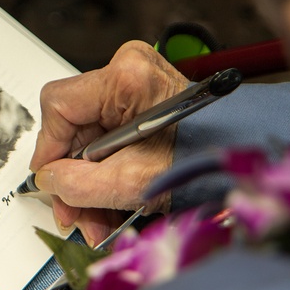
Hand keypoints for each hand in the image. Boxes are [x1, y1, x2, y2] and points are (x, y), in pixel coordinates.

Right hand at [29, 41, 189, 244]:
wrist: (239, 158)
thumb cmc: (203, 159)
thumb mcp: (131, 183)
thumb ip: (78, 185)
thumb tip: (49, 182)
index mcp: (126, 77)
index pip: (59, 106)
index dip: (50, 149)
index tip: (51, 182)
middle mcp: (128, 70)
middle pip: (74, 127)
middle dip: (72, 177)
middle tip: (75, 213)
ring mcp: (135, 83)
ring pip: (88, 137)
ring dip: (88, 181)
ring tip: (96, 218)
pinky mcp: (141, 100)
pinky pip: (107, 137)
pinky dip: (106, 171)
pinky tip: (109, 202)